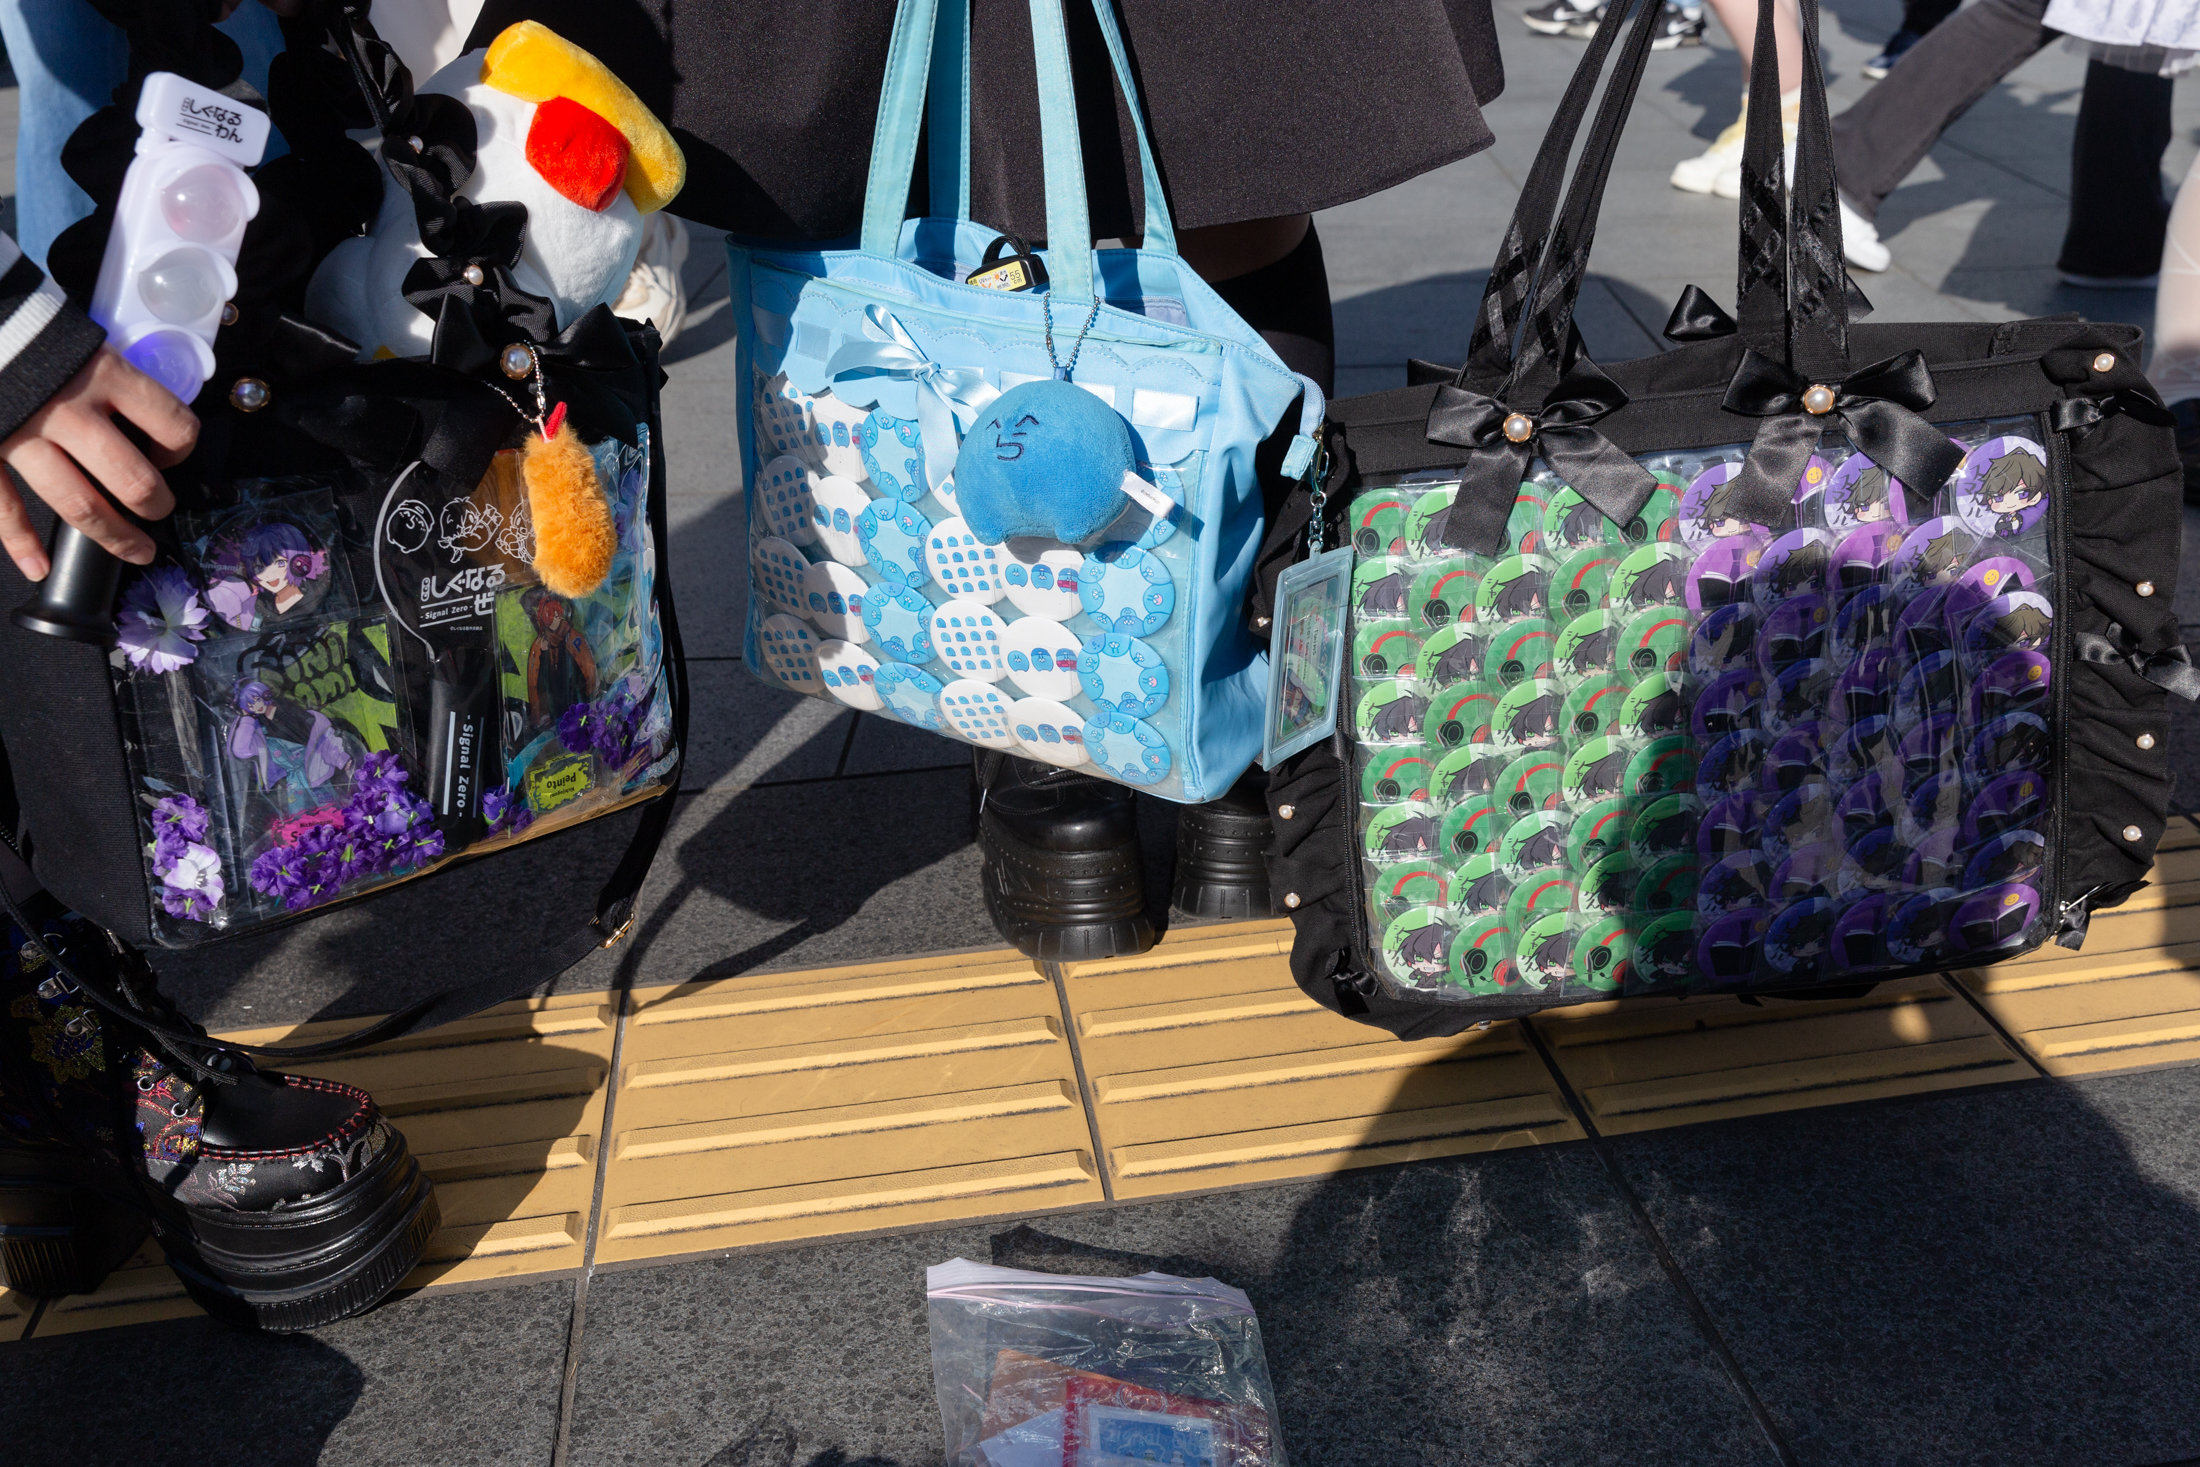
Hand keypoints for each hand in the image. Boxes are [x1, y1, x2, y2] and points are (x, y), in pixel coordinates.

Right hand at [0, 344, 198, 580]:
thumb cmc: (31, 325)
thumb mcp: (86, 339)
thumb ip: (113, 380)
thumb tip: (145, 418)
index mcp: (106, 374)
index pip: (174, 426)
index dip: (181, 448)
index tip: (171, 452)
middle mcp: (70, 410)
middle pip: (133, 480)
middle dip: (155, 504)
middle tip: (158, 509)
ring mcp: (24, 434)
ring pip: (79, 505)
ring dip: (114, 536)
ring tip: (137, 551)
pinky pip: (4, 506)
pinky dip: (21, 544)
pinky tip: (40, 568)